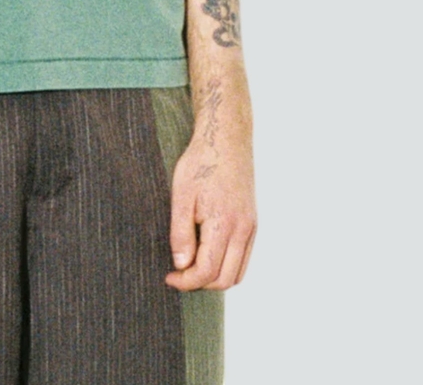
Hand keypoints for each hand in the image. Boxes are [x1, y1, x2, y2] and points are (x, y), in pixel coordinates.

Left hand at [165, 121, 256, 291]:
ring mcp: (251, 228)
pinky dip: (227, 266)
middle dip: (200, 284)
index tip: (169, 277)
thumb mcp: (181, 195)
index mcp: (224, 224)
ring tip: (191, 267)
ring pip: (238, 273)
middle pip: (225, 280)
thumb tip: (181, 265)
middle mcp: (243, 230)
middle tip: (178, 274)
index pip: (207, 271)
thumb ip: (181, 233)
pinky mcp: (253, 223)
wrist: (226, 138)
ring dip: (215, 278)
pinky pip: (243, 259)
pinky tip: (208, 255)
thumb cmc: (201, 162)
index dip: (186, 281)